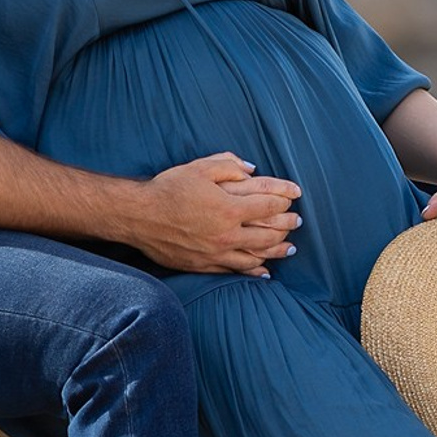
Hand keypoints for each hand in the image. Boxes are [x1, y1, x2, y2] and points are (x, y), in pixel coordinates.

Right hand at [136, 153, 300, 274]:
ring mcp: (216, 253)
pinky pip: (236, 271)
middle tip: (297, 222)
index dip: (286, 199)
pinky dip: (253, 271)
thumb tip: (252, 169)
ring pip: (256, 256)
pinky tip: (264, 271)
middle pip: (268, 234)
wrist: (139, 216)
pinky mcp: (205, 265)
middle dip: (287, 227)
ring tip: (290, 249)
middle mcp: (227, 235)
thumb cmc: (168, 189)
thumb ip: (228, 165)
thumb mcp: (199, 168)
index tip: (295, 195)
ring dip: (277, 252)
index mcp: (229, 209)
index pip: (268, 205)